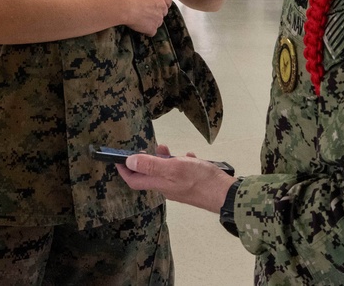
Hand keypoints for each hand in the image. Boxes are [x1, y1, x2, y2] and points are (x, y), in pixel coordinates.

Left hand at [117, 144, 234, 213]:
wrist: (226, 194)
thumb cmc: (200, 180)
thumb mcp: (173, 167)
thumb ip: (151, 164)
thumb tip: (129, 162)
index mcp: (160, 184)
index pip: (135, 181)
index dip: (124, 171)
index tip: (117, 159)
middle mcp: (167, 187)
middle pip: (149, 175)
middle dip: (144, 161)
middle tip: (145, 148)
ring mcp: (180, 186)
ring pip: (166, 171)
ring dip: (164, 159)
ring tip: (167, 148)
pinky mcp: (192, 184)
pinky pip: (182, 171)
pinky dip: (182, 161)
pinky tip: (190, 155)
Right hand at [120, 0, 172, 35]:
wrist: (124, 5)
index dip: (163, 2)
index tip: (156, 3)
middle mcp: (162, 6)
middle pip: (163, 11)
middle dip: (156, 12)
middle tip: (145, 11)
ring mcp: (158, 18)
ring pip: (158, 22)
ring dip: (151, 21)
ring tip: (139, 19)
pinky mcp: (153, 28)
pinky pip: (151, 31)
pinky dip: (146, 31)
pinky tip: (138, 26)